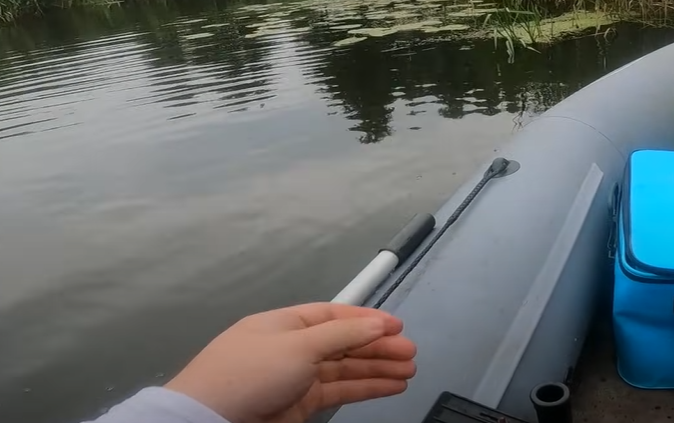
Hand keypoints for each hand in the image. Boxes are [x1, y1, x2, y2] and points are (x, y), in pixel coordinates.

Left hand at [165, 303, 416, 422]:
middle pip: (343, 343)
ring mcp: (295, 379)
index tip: (398, 326)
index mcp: (284, 323)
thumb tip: (379, 324)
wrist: (208, 422)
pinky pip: (339, 392)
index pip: (334, 315)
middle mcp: (291, 348)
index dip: (367, 319)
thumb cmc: (250, 373)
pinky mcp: (299, 405)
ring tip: (409, 370)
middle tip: (411, 352)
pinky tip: (391, 386)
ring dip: (377, 368)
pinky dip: (366, 389)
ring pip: (344, 369)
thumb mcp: (298, 346)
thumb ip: (343, 335)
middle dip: (378, 347)